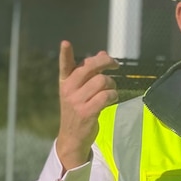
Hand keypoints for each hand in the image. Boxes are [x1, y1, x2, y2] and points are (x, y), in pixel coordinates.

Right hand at [55, 41, 119, 169]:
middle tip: (115, 65)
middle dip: (106, 62)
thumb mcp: (78, 91)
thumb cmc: (77, 110)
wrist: (72, 137)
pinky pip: (107, 95)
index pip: (64, 65)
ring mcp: (77, 101)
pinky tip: (111, 99)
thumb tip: (102, 54)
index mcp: (65, 82)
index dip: (65, 54)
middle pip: (90, 67)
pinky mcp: (87, 111)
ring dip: (112, 84)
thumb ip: (89, 72)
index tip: (65, 43)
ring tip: (111, 90)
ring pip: (102, 81)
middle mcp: (69, 89)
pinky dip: (113, 95)